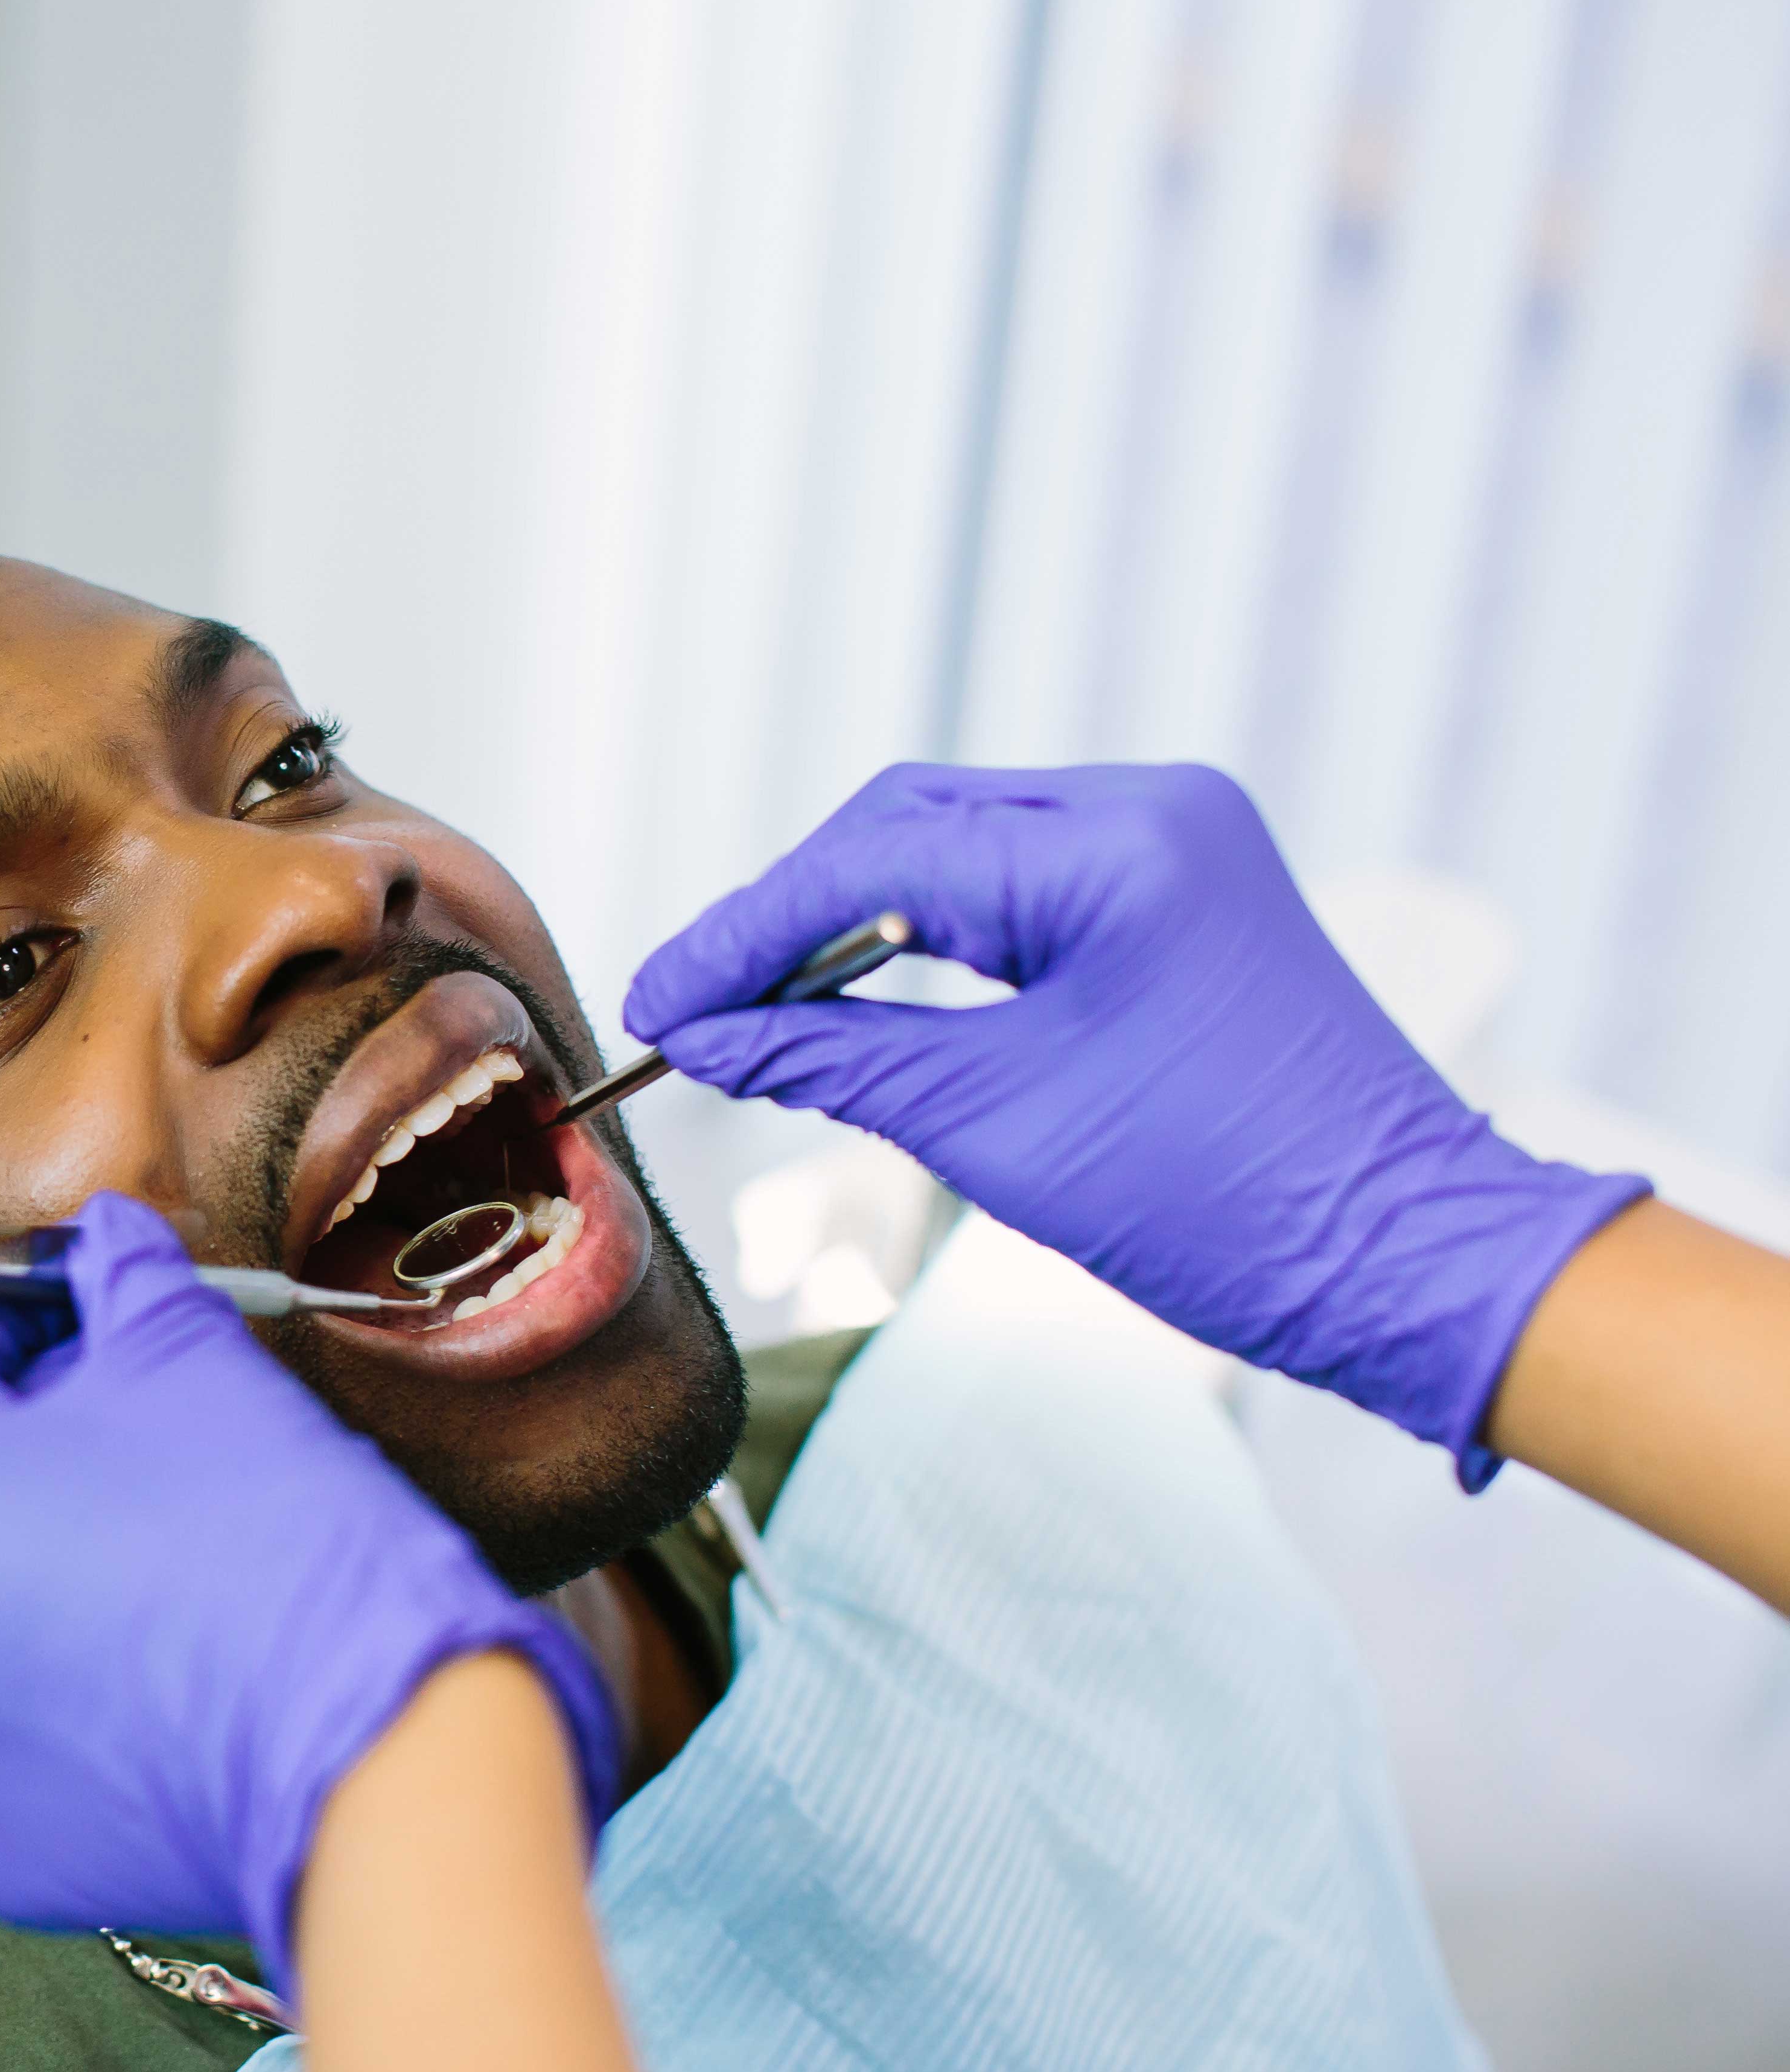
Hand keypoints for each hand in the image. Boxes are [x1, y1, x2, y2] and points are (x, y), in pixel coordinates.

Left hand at [0, 1193, 619, 1994]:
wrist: (365, 1747)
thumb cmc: (269, 1533)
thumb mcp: (190, 1352)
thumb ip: (120, 1274)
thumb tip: (104, 1239)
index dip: (8, 1315)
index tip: (84, 1316)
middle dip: (21, 1441)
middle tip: (139, 1428)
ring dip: (40, 1566)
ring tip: (166, 1552)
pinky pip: (6, 1729)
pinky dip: (65, 1687)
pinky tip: (164, 1664)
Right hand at [623, 763, 1645, 1485]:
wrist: (1410, 1260)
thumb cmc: (1229, 1205)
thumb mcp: (996, 1129)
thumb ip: (833, 1060)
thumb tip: (707, 1036)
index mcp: (1118, 849)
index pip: (875, 862)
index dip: (747, 934)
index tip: (661, 1001)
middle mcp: (1151, 811)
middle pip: (906, 827)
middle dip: (786, 916)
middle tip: (694, 1006)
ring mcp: (1174, 844)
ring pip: (954, 847)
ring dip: (849, 922)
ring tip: (757, 1009)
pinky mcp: (1181, 891)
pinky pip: (1018, 882)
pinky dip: (926, 934)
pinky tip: (858, 995)